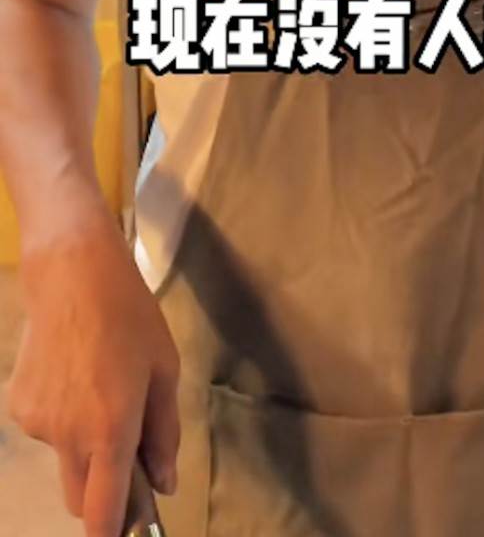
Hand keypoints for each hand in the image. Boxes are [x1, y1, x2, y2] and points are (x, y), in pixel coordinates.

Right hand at [7, 205, 179, 536]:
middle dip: (102, 493)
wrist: (71, 273)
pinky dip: (63, 418)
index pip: (102, 513)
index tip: (126, 533)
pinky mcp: (19, 407)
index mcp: (110, 430)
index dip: (113, 535)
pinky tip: (74, 373)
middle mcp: (68, 436)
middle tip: (127, 454)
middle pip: (79, 498)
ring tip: (100, 388)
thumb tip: (163, 482)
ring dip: (83, 446)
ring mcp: (38, 424)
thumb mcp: (164, 369)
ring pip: (64, 459)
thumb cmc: (130, 316)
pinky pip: (47, 430)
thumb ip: (164, 432)